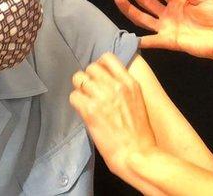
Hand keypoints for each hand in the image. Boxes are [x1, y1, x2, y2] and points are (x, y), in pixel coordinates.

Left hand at [70, 53, 156, 179]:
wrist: (136, 153)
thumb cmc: (139, 133)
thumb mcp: (137, 101)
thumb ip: (123, 88)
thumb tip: (106, 82)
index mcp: (129, 83)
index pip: (108, 58)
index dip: (100, 66)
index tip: (99, 76)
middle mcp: (115, 86)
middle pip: (91, 68)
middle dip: (88, 78)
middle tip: (90, 91)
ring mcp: (102, 97)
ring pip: (79, 79)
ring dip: (80, 89)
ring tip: (85, 101)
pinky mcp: (90, 110)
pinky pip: (73, 97)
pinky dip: (75, 103)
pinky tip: (82, 111)